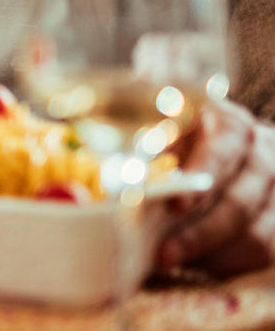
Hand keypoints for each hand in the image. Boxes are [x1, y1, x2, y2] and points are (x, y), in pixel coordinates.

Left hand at [156, 99, 274, 275]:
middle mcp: (266, 154)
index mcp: (232, 126)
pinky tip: (201, 264)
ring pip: (257, 234)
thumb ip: (156, 158)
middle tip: (163, 253)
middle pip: (240, 202)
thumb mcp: (173, 138)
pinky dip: (230, 263)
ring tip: (175, 260)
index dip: (201, 177)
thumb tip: (128, 186)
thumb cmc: (192, 145)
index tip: (175, 205)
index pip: (222, 151)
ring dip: (213, 254)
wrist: (240, 154)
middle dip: (199, 234)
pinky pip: (266, 252)